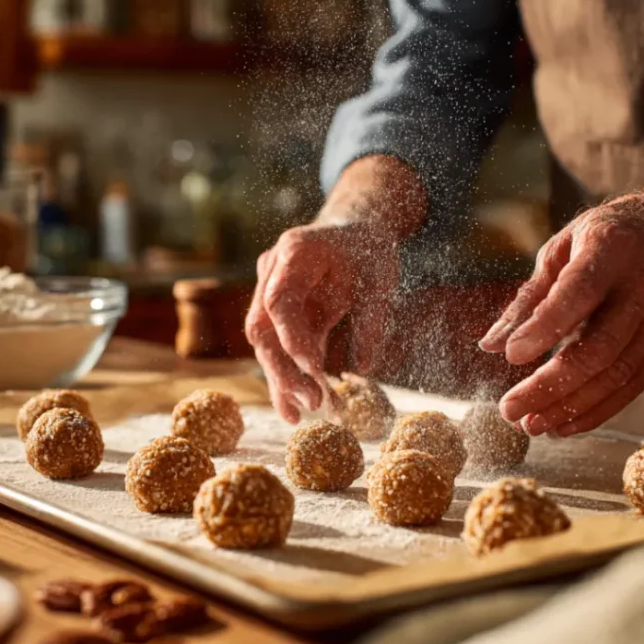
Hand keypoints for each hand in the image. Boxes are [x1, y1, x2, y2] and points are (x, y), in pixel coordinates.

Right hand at [245, 221, 398, 422]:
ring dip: (282, 380)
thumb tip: (365, 367)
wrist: (356, 227)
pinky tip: (298, 406)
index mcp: (294, 252)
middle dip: (283, 370)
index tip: (314, 368)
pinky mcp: (281, 313)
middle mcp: (272, 271)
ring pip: (267, 343)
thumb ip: (372, 318)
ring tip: (299, 416)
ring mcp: (270, 291)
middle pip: (263, 328)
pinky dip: (290, 374)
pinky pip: (280, 347)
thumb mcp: (380, 277)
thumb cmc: (368, 247)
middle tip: (312, 404)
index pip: (279, 301)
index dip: (291, 338)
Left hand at [479, 191, 643, 436]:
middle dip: (551, 386)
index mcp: (612, 250)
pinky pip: (633, 385)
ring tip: (530, 424)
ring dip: (569, 407)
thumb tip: (491, 346)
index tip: (512, 356)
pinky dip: (596, 409)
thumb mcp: (562, 248)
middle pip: (600, 348)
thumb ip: (529, 298)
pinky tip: (562, 423)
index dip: (546, 327)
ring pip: (617, 375)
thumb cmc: (607, 238)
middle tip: (510, 409)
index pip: (580, 292)